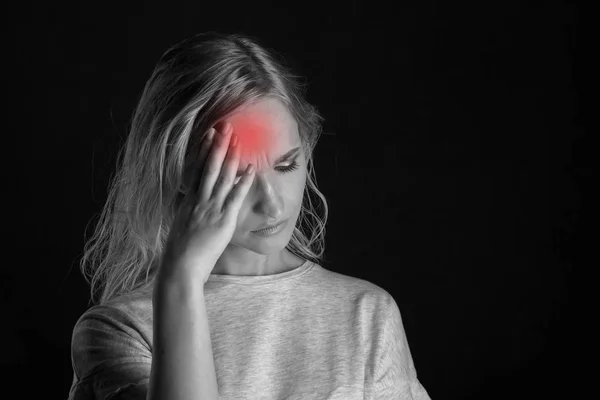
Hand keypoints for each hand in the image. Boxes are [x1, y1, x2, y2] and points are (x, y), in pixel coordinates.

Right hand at [158, 121, 254, 285]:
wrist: (180, 266)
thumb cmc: (180, 251)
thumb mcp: (181, 225)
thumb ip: (188, 211)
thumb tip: (192, 204)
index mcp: (188, 200)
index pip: (195, 168)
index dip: (202, 149)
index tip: (208, 133)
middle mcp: (198, 200)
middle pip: (208, 167)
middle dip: (217, 145)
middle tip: (225, 126)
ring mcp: (210, 209)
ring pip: (221, 177)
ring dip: (231, 157)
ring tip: (238, 140)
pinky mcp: (223, 220)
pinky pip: (235, 197)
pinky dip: (243, 182)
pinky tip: (251, 170)